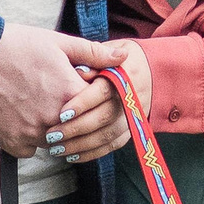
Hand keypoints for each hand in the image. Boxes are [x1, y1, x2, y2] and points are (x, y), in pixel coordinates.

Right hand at [0, 23, 116, 158]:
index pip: (98, 108)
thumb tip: (124, 56)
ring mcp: (33, 135)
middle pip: (78, 129)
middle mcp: (55, 120)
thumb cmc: (16, 45)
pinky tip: (19, 116)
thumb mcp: (58, 43)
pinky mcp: (13, 143)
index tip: (77, 86)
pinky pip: (30, 149)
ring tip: (37, 105)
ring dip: (53, 130)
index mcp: (71, 94)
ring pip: (55, 143)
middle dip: (74, 117)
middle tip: (55, 98)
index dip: (90, 97)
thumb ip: (93, 54)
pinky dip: (28, 138)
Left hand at [49, 41, 147, 165]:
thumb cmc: (118, 58)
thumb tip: (78, 72)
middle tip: (52, 135)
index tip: (61, 113)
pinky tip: (72, 155)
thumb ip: (91, 57)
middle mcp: (131, 99)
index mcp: (124, 75)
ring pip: (106, 136)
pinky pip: (111, 145)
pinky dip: (91, 153)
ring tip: (56, 148)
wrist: (151, 71)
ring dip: (80, 145)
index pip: (102, 91)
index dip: (82, 104)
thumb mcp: (106, 48)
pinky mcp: (131, 130)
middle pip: (104, 117)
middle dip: (75, 129)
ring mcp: (133, 117)